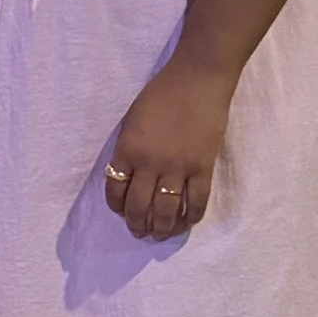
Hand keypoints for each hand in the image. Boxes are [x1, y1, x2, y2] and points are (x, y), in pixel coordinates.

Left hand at [103, 55, 234, 239]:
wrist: (196, 81)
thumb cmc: (160, 95)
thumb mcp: (131, 121)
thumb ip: (129, 149)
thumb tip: (130, 175)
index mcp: (127, 150)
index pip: (115, 190)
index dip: (117, 207)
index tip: (121, 213)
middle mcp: (149, 164)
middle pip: (139, 206)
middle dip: (137, 224)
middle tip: (139, 232)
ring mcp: (177, 168)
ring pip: (166, 211)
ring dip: (161, 229)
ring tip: (159, 235)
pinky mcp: (202, 168)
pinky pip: (196, 202)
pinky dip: (190, 217)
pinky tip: (186, 222)